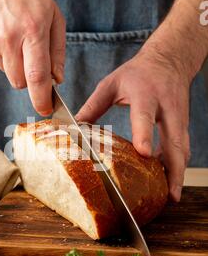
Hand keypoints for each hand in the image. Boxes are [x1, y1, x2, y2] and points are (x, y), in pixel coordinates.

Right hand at [0, 0, 65, 115]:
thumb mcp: (54, 17)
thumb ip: (57, 52)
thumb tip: (57, 80)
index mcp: (33, 30)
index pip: (37, 76)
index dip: (41, 98)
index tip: (46, 110)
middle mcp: (9, 38)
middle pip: (19, 82)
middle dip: (28, 80)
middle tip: (31, 58)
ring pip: (7, 74)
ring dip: (15, 66)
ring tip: (16, 39)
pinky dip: (3, 57)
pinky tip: (4, 36)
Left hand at [76, 46, 190, 201]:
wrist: (169, 59)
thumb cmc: (138, 72)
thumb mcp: (112, 83)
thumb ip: (93, 106)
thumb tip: (73, 127)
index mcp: (145, 94)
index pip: (145, 116)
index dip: (145, 134)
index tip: (143, 153)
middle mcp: (166, 107)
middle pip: (174, 141)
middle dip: (173, 168)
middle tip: (169, 194)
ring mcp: (178, 117)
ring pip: (182, 148)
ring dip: (178, 172)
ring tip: (171, 196)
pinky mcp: (183, 124)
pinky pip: (182, 148)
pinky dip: (177, 165)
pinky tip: (169, 181)